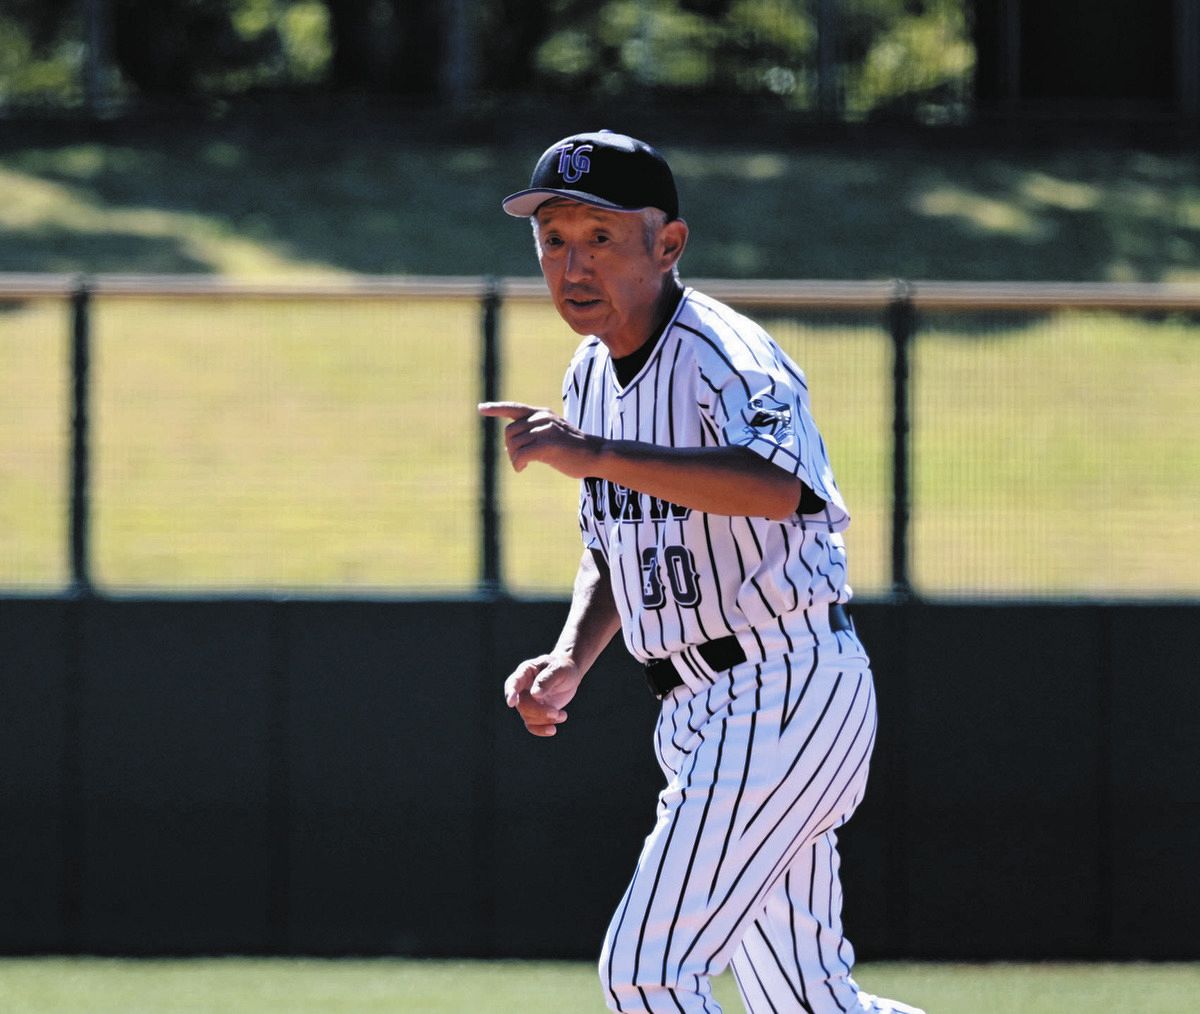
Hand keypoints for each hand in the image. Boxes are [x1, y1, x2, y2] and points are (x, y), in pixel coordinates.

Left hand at [478, 401, 600, 478]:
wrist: (596, 455)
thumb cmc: (573, 449)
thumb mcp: (553, 433)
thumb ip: (534, 433)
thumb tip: (510, 445)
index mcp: (542, 413)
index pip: (514, 408)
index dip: (496, 408)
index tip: (481, 408)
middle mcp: (542, 418)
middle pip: (509, 432)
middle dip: (509, 448)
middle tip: (518, 460)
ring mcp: (546, 431)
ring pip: (513, 444)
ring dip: (513, 458)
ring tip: (521, 465)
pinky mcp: (548, 445)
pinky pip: (521, 455)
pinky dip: (517, 463)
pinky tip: (523, 468)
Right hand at [503, 653, 584, 736]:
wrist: (570, 674)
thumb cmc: (563, 667)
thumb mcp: (558, 670)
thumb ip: (547, 679)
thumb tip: (534, 694)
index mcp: (525, 672)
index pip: (513, 683)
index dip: (510, 693)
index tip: (511, 702)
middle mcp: (523, 688)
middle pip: (522, 704)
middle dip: (538, 712)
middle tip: (556, 713)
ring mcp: (528, 701)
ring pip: (528, 717)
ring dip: (545, 720)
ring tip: (563, 715)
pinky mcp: (536, 712)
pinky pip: (532, 725)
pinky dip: (541, 729)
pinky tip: (553, 729)